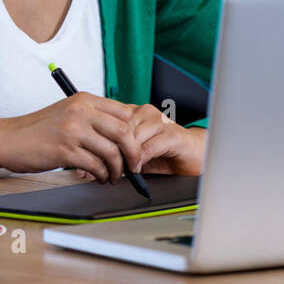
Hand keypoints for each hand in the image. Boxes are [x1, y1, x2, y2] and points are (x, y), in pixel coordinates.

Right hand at [0, 92, 144, 183]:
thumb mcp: (68, 113)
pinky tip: (100, 178)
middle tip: (134, 166)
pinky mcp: (65, 151)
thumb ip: (93, 117)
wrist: (9, 138)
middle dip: (133, 153)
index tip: (136, 146)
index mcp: (84, 99)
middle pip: (124, 131)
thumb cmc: (40, 129)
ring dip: (118, 169)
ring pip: (112, 152)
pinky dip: (102, 175)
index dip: (135, 132)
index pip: (124, 112)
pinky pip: (95, 166)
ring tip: (114, 176)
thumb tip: (124, 134)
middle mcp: (80, 111)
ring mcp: (72, 130)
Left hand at [75, 104, 206, 180]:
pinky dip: (140, 159)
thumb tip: (89, 168)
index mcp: (135, 113)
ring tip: (118, 170)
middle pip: (119, 128)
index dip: (99, 139)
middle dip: (110, 149)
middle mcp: (147, 113)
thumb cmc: (165, 153)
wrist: (194, 154)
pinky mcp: (172, 135)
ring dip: (124, 156)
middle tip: (102, 167)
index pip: (110, 120)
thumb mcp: (135, 154)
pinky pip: (149, 146)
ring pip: (132, 137)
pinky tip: (136, 168)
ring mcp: (160, 121)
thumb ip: (116, 156)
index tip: (89, 156)